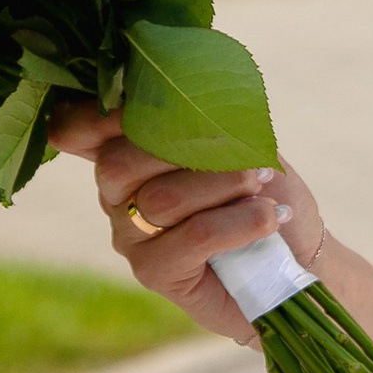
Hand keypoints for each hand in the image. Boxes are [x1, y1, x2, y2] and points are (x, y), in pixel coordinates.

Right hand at [48, 95, 323, 349]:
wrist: (293, 260)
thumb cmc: (264, 194)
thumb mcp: (243, 144)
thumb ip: (209, 121)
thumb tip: (197, 100)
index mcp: (126, 153)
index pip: (79, 130)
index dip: (97, 116)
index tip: (150, 101)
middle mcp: (116, 195)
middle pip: (117, 163)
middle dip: (184, 146)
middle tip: (240, 151)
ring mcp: (130, 236)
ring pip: (162, 199)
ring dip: (225, 184)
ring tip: (263, 184)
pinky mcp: (156, 273)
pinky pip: (195, 236)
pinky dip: (241, 221)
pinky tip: (270, 216)